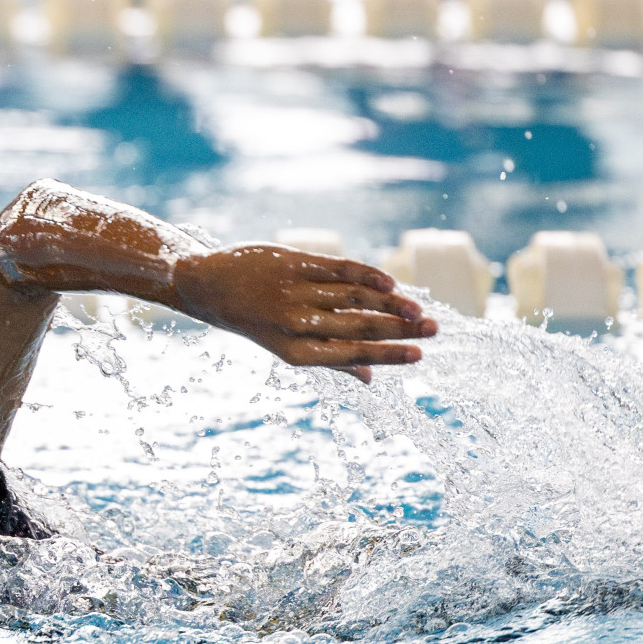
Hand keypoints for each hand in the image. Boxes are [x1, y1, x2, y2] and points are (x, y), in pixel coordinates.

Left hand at [170, 244, 436, 383]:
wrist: (208, 286)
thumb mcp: (284, 347)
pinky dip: (367, 275)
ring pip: (353, 297)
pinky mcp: (292, 263)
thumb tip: (370, 379)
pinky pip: (337, 268)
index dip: (387, 355)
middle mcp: (294, 323)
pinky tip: (390, 283)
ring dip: (390, 303)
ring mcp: (293, 292)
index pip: (350, 354)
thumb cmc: (254, 320)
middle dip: (400, 329)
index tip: (420, 355)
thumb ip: (328, 360)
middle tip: (435, 329)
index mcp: (294, 351)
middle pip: (358, 326)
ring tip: (418, 309)